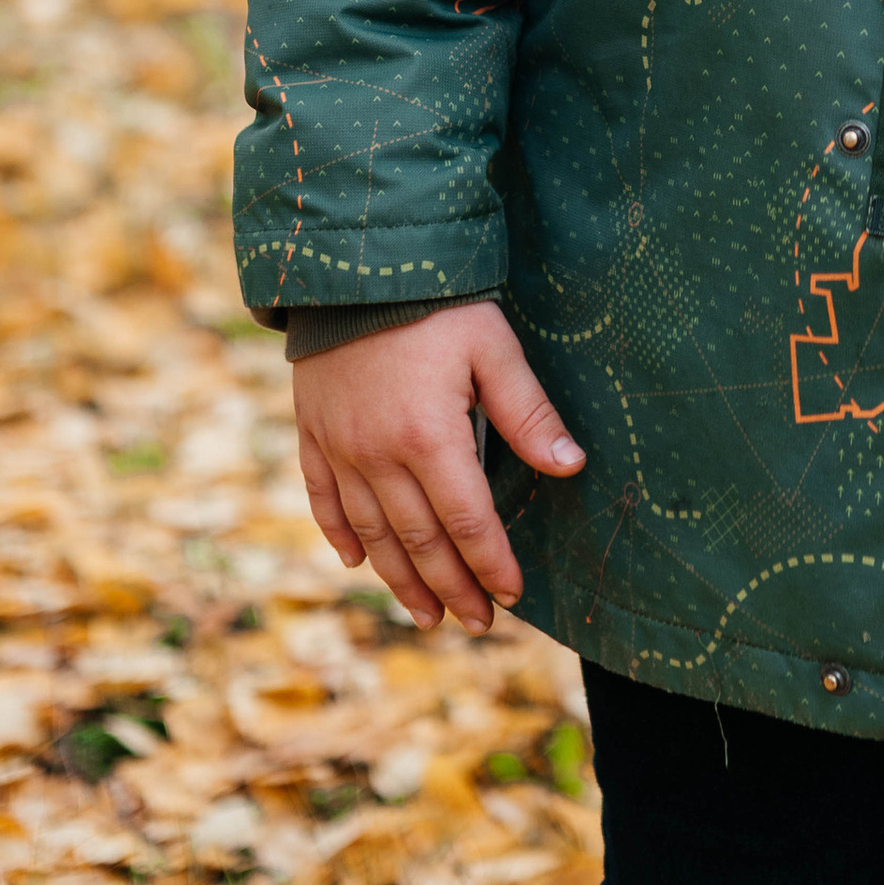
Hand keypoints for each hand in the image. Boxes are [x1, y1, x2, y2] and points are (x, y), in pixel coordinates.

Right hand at [294, 303, 582, 633]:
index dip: (492, 563)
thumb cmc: (437, 302)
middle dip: (453, 588)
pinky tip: (358, 564)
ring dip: (402, 580)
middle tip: (478, 622)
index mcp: (429, 438)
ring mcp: (340, 448)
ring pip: (372, 534)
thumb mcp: (493, 347)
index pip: (468, 522)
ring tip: (428, 617)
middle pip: (420, 541)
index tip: (514, 594)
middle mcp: (379, 456)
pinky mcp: (313, 433)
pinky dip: (340, 536)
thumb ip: (528, 413)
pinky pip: (323, 499)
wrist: (355, 262)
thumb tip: (571, 467)